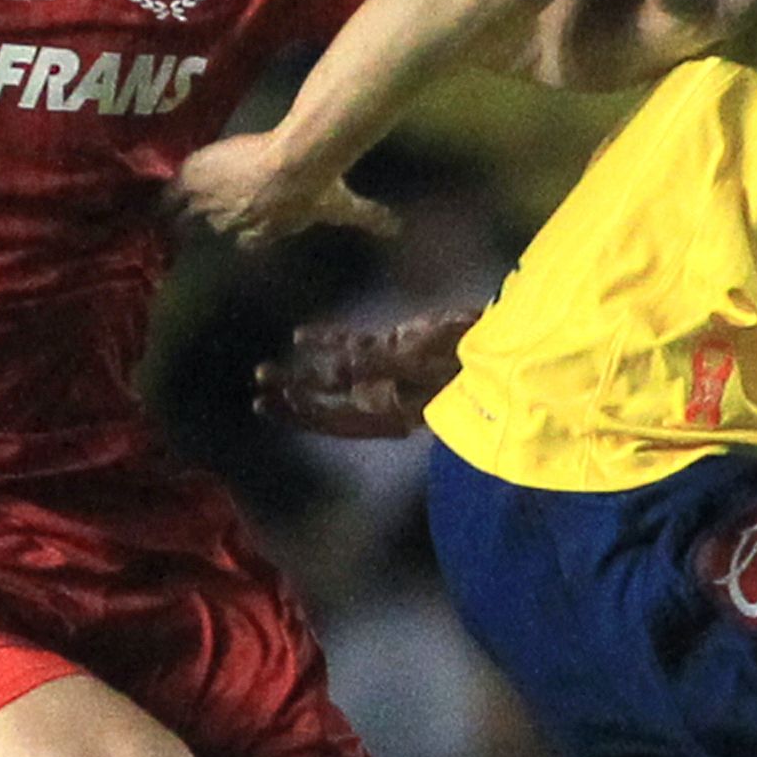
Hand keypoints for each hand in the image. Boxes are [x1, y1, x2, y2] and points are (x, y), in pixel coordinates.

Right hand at [168, 130, 397, 250]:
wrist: (294, 161)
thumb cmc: (318, 186)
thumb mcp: (343, 206)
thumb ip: (369, 217)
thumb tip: (397, 228)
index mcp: (266, 229)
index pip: (251, 240)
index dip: (249, 234)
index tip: (246, 231)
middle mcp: (236, 222)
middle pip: (215, 228)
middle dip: (208, 223)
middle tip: (195, 222)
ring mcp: (215, 203)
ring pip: (190, 214)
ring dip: (182, 213)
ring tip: (165, 214)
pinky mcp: (200, 181)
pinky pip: (176, 193)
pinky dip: (167, 195)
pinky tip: (156, 196)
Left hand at [253, 306, 477, 438]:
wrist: (500, 348)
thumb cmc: (463, 362)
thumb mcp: (419, 364)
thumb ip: (376, 366)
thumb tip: (333, 373)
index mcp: (385, 413)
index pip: (333, 419)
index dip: (301, 411)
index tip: (269, 401)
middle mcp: (380, 400)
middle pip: (325, 403)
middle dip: (289, 397)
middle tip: (256, 384)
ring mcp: (387, 373)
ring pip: (332, 377)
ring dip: (299, 373)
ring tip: (264, 370)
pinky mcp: (396, 347)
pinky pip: (353, 346)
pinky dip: (327, 342)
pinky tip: (300, 336)